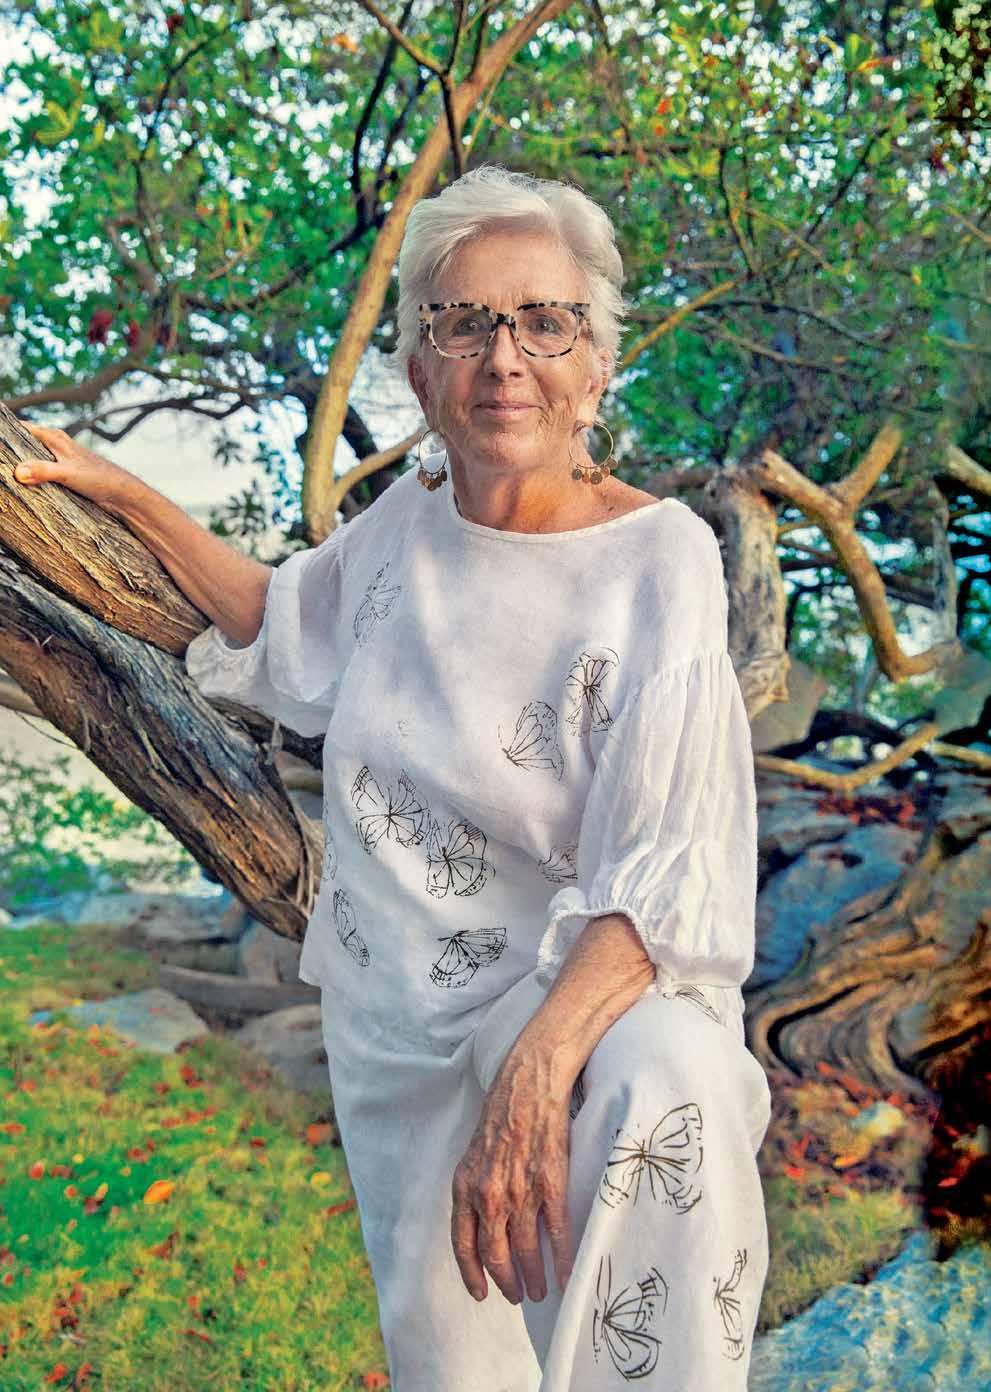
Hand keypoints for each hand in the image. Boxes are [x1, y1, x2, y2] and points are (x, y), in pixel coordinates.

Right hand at [11, 422, 140, 512]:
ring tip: (6, 470)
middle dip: (10, 446)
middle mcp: (56, 445)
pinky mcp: (65, 473)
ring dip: (21, 461)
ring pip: (34, 455)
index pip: (22, 428)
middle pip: (26, 440)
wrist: (121, 494)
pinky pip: (42, 469)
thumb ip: (43, 471)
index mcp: (55, 438)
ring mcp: (60, 459)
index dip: (5, 432)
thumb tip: (17, 472)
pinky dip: (32, 473)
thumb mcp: (68, 474)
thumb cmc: (99, 478)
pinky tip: (23, 484)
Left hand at [451, 1040, 575, 1305]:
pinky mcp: (551, 1182)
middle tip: (517, 1296)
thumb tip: (481, 1224)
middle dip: (507, 1282)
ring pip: (527, 1249)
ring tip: (542, 1291)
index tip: (482, 1294)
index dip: (472, 1275)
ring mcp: (521, 1190)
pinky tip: (567, 1274)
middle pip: (496, 1254)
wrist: (529, 1083)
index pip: (463, 1244)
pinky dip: (563, 1259)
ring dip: (535, 1277)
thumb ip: (474, 1189)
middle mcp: (489, 1194)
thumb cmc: (502, 1113)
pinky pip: (557, 1232)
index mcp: (465, 1187)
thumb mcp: (474, 1154)